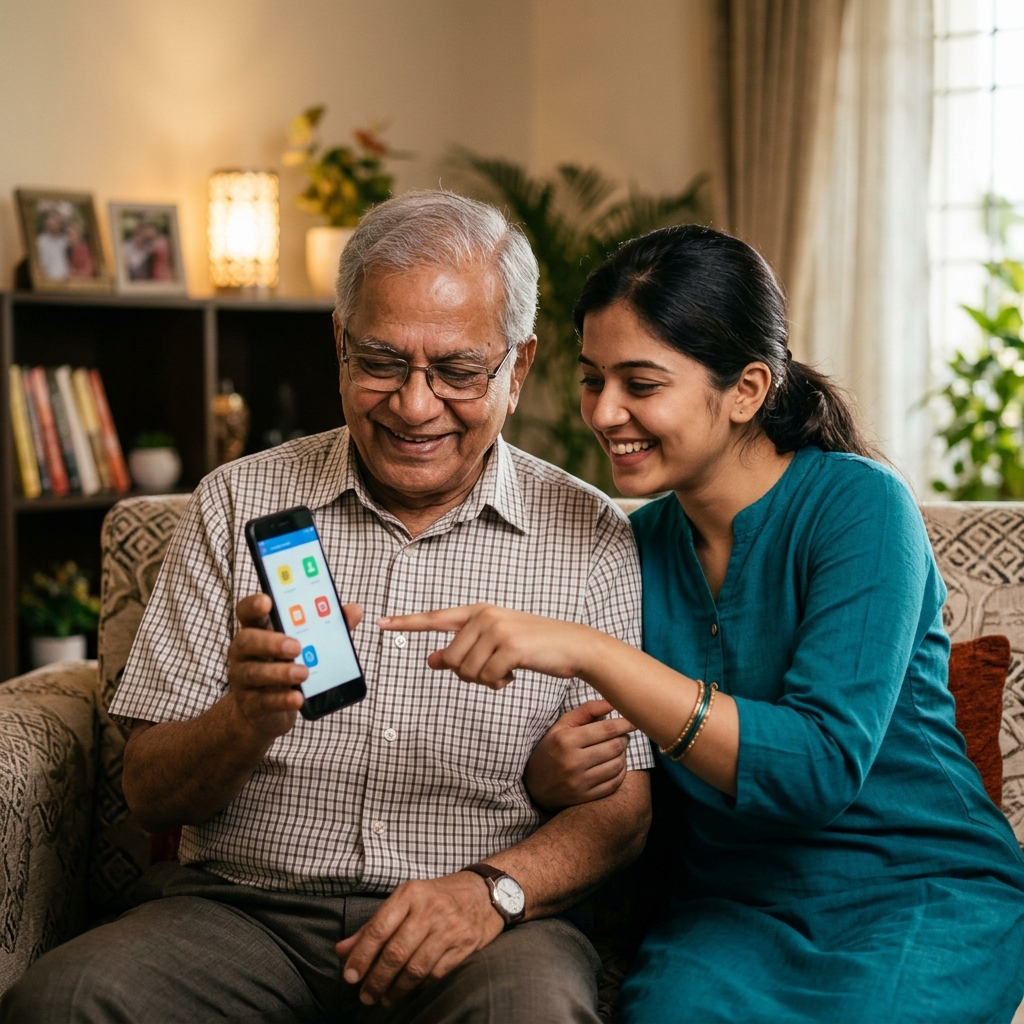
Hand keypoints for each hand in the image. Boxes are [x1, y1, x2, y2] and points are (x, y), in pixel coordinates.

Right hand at [228, 594, 362, 742]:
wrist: (267, 711)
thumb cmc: (287, 666)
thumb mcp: (306, 644)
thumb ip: (327, 626)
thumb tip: (355, 610)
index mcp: (257, 630)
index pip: (247, 612)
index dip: (253, 605)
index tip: (268, 601)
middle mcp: (244, 653)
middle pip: (246, 641)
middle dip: (271, 642)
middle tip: (297, 647)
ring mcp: (243, 679)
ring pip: (254, 672)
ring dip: (280, 672)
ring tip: (304, 673)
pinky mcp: (249, 704)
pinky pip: (262, 701)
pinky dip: (281, 699)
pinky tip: (298, 697)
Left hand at [337, 870, 502, 1006]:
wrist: (483, 892)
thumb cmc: (436, 897)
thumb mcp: (405, 901)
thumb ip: (373, 926)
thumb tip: (341, 951)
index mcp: (410, 894)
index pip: (379, 928)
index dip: (361, 956)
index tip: (349, 976)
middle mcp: (429, 909)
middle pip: (396, 952)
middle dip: (376, 979)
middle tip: (365, 996)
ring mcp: (449, 927)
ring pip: (416, 967)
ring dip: (396, 989)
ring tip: (384, 999)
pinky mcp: (465, 944)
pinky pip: (436, 973)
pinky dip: (419, 987)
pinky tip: (409, 991)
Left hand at [379, 604, 594, 689]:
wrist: (572, 645)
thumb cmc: (533, 646)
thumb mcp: (495, 644)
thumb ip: (463, 649)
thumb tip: (432, 660)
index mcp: (477, 611)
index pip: (435, 617)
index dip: (407, 623)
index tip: (381, 623)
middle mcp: (483, 616)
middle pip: (450, 659)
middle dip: (468, 673)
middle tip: (493, 670)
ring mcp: (496, 629)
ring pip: (466, 671)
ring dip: (485, 680)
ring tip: (507, 669)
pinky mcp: (509, 646)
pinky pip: (487, 678)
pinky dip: (499, 683)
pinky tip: (515, 673)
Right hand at [525, 700, 634, 811]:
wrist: (533, 785)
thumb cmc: (551, 749)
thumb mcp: (561, 725)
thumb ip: (587, 711)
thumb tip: (612, 702)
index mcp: (566, 740)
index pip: (606, 729)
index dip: (624, 723)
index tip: (633, 719)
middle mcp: (572, 762)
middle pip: (615, 747)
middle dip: (624, 738)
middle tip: (623, 734)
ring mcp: (579, 782)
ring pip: (617, 765)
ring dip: (624, 755)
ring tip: (618, 748)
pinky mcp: (584, 798)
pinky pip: (613, 784)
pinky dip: (620, 772)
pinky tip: (616, 764)